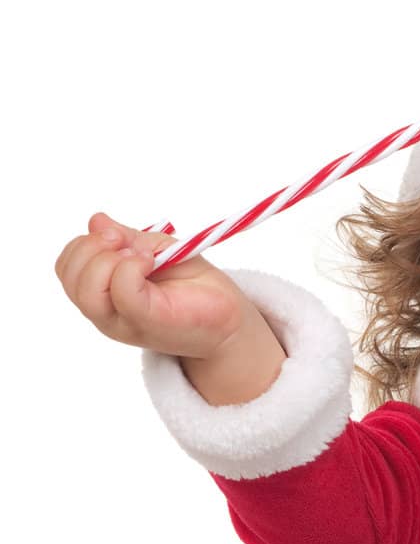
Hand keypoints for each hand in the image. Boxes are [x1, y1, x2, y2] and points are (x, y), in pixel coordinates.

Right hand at [54, 212, 251, 359]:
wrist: (228, 316)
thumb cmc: (192, 284)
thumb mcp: (153, 250)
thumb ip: (124, 239)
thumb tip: (96, 221)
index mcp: (104, 293)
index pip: (67, 267)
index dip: (84, 242)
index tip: (117, 234)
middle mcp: (108, 312)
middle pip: (69, 277)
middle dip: (90, 247)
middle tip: (126, 242)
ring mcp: (125, 321)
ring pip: (86, 290)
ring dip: (107, 260)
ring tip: (141, 256)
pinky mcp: (148, 322)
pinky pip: (122, 292)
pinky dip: (131, 268)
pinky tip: (151, 263)